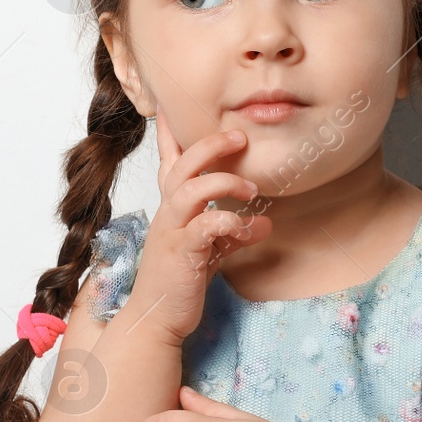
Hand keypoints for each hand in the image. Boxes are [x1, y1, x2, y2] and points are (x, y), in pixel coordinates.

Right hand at [129, 114, 273, 346]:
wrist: (156, 318)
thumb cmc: (180, 280)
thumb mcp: (209, 248)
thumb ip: (232, 230)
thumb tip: (265, 220)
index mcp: (171, 207)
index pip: (169, 161)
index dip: (170, 132)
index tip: (171, 102)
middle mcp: (168, 214)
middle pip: (182, 164)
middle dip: (210, 144)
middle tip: (240, 136)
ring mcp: (172, 232)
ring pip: (190, 190)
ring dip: (224, 182)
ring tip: (252, 186)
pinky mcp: (182, 254)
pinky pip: (205, 228)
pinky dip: (230, 222)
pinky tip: (253, 227)